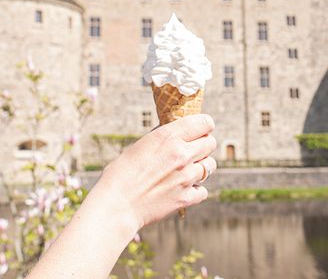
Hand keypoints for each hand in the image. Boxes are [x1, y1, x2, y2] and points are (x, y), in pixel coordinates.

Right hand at [91, 114, 216, 229]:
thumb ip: (162, 137)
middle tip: (194, 150)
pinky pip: (203, 190)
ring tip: (188, 170)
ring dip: (201, 166)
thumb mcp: (140, 145)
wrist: (116, 205)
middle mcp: (181, 154)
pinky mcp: (186, 198)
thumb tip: (175, 132)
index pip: (205, 122)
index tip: (201, 129)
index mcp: (168, 136)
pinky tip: (183, 188)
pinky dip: (196, 190)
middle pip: (211, 142)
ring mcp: (186, 177)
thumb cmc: (121, 174)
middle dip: (204, 144)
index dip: (204, 125)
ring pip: (210, 166)